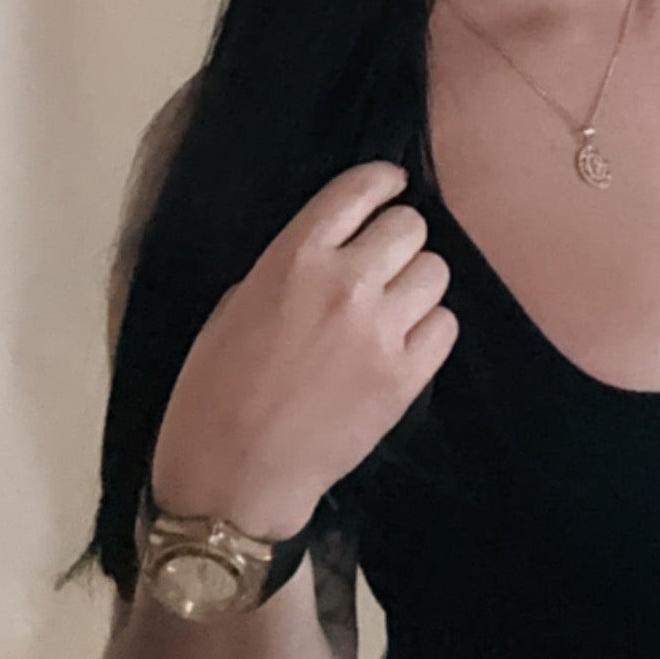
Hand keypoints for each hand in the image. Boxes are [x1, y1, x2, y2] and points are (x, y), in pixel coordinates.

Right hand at [150, 160, 459, 536]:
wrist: (232, 476)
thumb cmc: (214, 389)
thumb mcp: (236, 303)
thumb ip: (290, 266)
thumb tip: (335, 248)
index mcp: (295, 257)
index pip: (360, 188)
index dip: (382, 182)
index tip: (390, 187)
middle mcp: (345, 283)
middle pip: (410, 227)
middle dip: (397, 240)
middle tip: (381, 265)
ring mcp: (380, 330)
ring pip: (435, 272)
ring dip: (415, 285)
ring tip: (391, 309)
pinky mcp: (404, 377)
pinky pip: (445, 326)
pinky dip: (428, 330)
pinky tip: (402, 345)